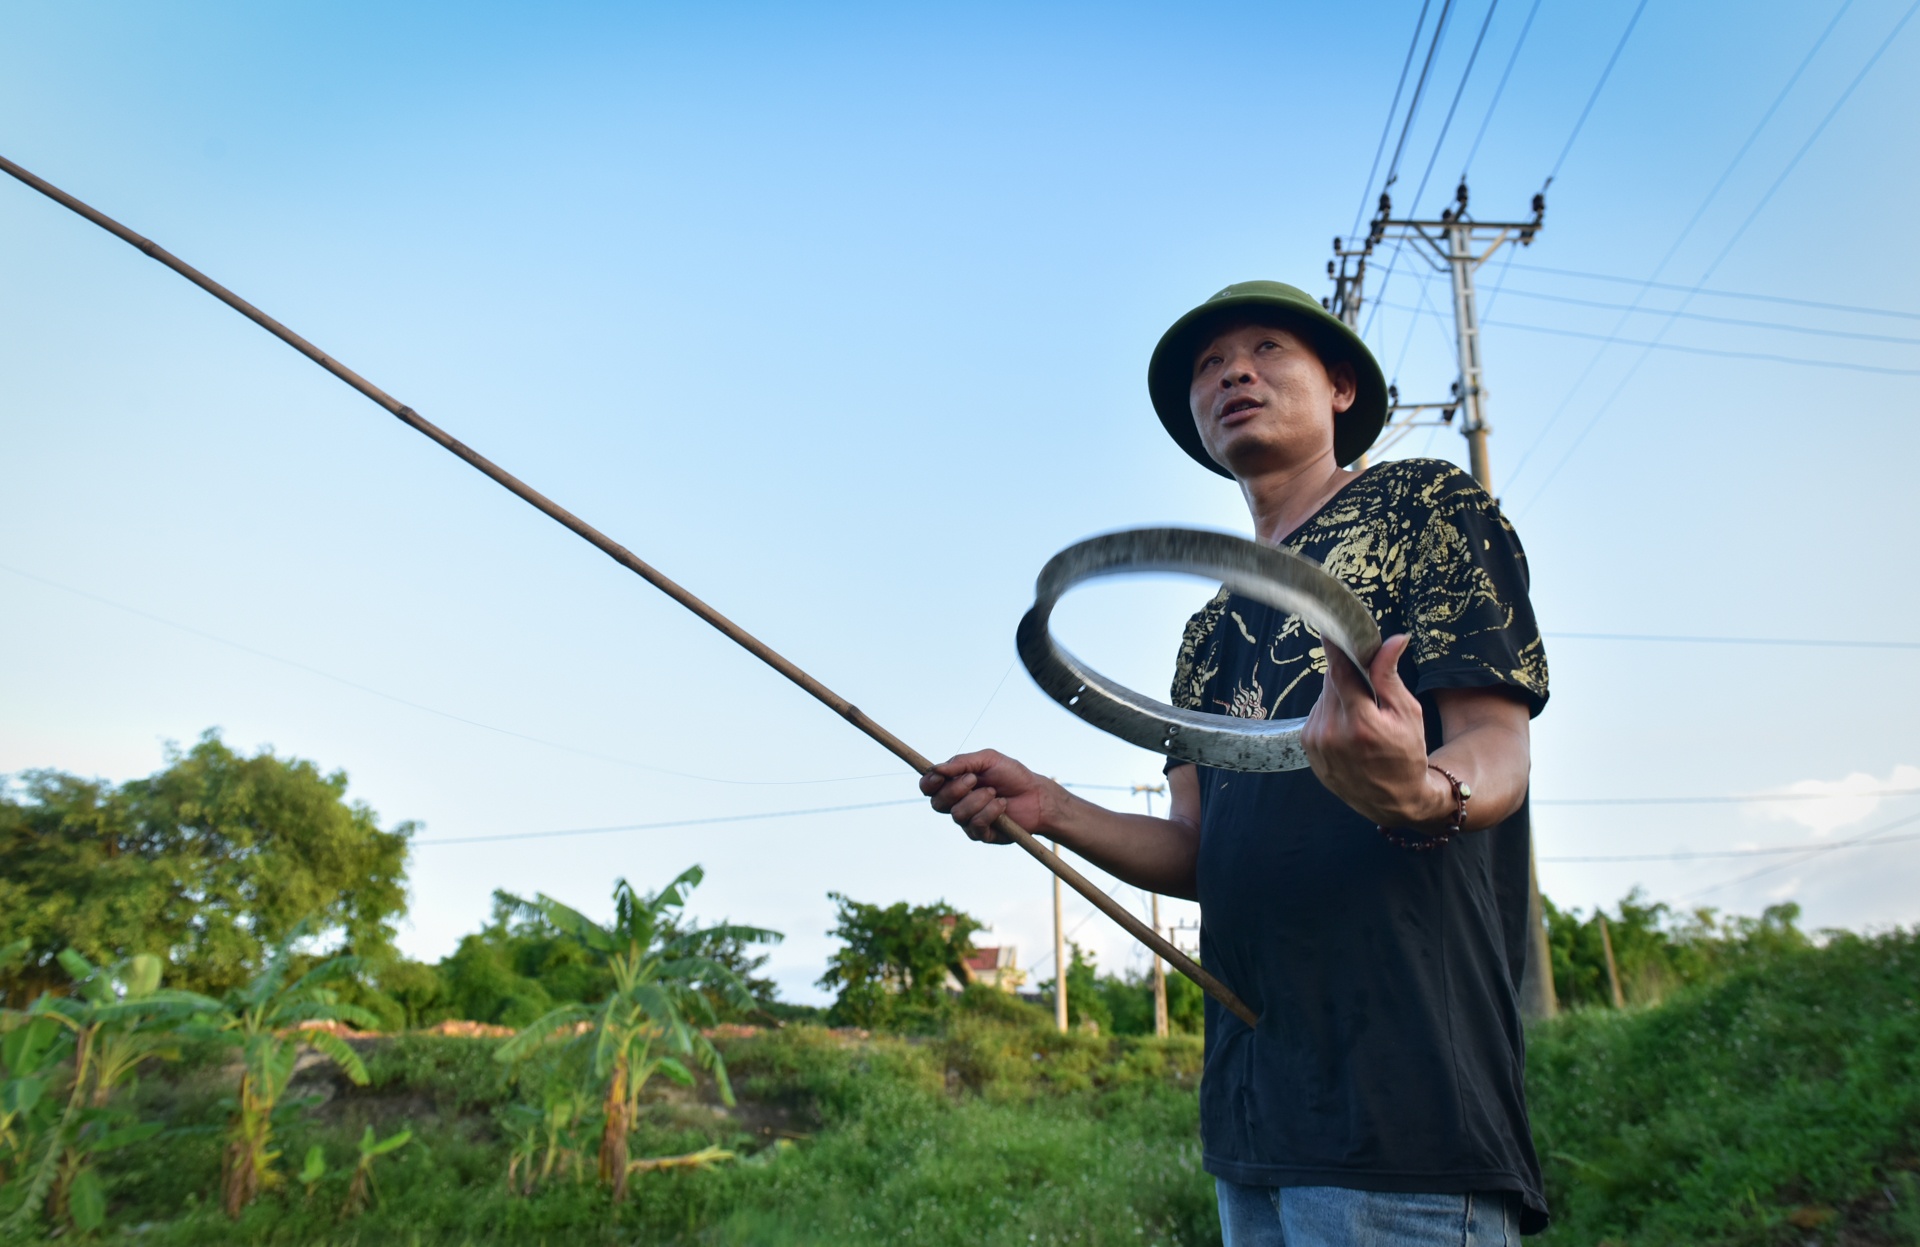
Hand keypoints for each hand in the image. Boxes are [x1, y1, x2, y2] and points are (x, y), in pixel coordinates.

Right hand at [919, 750, 1060, 844]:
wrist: (1036, 794)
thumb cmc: (1012, 775)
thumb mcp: (987, 759)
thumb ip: (961, 762)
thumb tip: (936, 769)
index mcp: (954, 784)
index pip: (928, 787)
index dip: (929, 783)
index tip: (939, 776)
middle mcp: (957, 804)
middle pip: (938, 803)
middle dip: (955, 789)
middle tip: (974, 779)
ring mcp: (968, 821)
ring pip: (957, 814)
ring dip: (978, 800)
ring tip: (995, 792)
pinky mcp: (981, 834)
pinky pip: (975, 824)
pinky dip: (990, 811)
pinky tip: (1002, 805)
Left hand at [1302, 633, 1449, 828]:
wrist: (1392, 801)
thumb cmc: (1407, 756)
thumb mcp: (1408, 714)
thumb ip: (1390, 676)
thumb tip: (1393, 640)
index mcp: (1359, 724)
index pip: (1339, 671)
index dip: (1335, 646)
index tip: (1329, 625)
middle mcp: (1331, 733)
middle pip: (1332, 681)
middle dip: (1348, 674)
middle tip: (1367, 680)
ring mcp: (1315, 742)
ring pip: (1323, 696)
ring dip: (1340, 694)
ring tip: (1362, 714)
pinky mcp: (1307, 747)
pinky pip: (1317, 713)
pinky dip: (1332, 711)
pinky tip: (1349, 727)